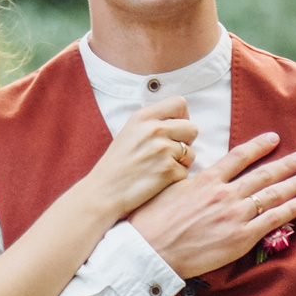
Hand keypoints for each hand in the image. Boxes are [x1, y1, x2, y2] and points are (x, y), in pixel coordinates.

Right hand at [78, 97, 197, 214]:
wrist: (104, 192)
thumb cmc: (117, 165)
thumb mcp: (130, 132)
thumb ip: (153, 123)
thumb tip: (181, 121)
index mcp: (143, 117)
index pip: (179, 103)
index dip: (183, 117)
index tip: (175, 130)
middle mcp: (154, 130)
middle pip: (192, 128)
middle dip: (186, 142)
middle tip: (170, 153)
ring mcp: (162, 150)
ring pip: (191, 153)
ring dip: (181, 162)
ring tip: (160, 168)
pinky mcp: (167, 170)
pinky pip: (185, 172)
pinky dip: (175, 178)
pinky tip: (158, 180)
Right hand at [126, 134, 295, 278]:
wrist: (152, 250)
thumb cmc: (153, 221)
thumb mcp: (170, 189)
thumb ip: (191, 180)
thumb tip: (199, 173)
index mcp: (207, 179)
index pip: (240, 156)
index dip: (259, 146)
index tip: (274, 138)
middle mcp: (225, 193)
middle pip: (264, 174)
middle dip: (287, 164)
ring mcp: (235, 215)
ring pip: (272, 194)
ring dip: (294, 183)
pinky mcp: (241, 237)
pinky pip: (272, 220)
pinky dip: (290, 209)